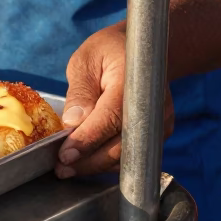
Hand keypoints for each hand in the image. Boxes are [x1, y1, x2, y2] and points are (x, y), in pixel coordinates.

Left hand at [55, 24, 174, 178]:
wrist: (143, 52)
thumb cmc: (109, 51)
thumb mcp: (85, 60)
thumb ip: (80, 91)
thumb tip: (73, 123)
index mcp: (132, 81)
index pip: (110, 118)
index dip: (87, 140)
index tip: (65, 156)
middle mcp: (153, 105)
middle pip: (121, 144)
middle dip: (89, 161)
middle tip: (61, 168)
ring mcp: (159, 121)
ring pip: (128, 155)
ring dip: (98, 165)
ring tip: (69, 168)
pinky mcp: (158, 133)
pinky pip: (133, 153)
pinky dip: (110, 160)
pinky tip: (88, 160)